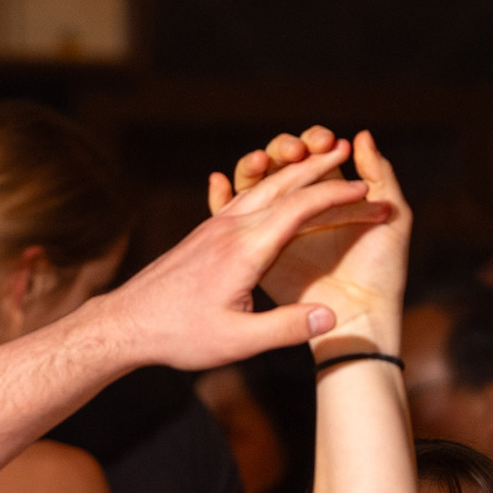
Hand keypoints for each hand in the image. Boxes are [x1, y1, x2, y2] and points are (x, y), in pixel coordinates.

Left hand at [92, 137, 378, 371]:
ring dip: (292, 171)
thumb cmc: (179, 335)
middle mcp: (230, 228)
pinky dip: (268, 185)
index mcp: (245, 250)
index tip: (366, 191)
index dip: (336, 197)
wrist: (126, 322)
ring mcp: (214, 227)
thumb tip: (331, 316)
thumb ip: (285, 327)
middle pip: (282, 185)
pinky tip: (271, 182)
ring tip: (317, 158)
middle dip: (318, 167)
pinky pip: (242, 198)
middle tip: (348, 150)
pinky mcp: (204, 232)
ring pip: (261, 187)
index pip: (299, 209)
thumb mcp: (236, 341)